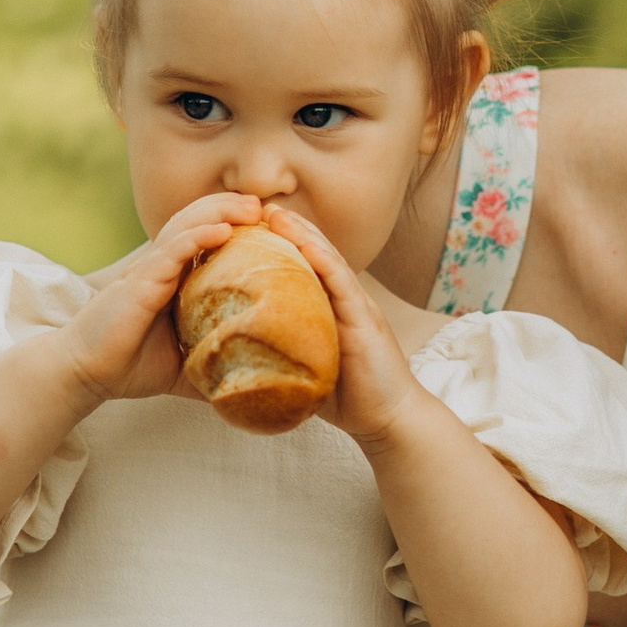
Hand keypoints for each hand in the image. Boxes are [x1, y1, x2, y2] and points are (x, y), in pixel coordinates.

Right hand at [59, 194, 264, 407]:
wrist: (87, 374)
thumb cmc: (131, 366)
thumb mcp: (186, 367)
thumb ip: (216, 368)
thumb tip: (253, 391)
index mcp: (173, 278)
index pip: (205, 238)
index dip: (233, 223)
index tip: (267, 222)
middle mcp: (161, 268)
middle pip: (197, 221)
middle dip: (231, 208)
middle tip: (264, 205)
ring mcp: (149, 272)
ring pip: (185, 228)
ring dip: (219, 212)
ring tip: (251, 207)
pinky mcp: (138, 284)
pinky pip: (170, 253)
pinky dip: (196, 238)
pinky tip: (220, 231)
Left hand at [255, 209, 422, 450]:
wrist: (390, 420)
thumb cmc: (347, 399)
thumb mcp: (307, 368)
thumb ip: (282, 354)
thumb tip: (236, 358)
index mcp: (331, 309)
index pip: (304, 267)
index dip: (280, 244)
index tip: (249, 226)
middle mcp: (345, 300)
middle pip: (315, 253)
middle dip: (288, 228)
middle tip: (256, 206)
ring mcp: (357, 306)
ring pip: (328, 259)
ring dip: (303, 233)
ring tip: (275, 213)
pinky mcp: (365, 319)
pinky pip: (342, 282)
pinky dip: (324, 259)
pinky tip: (306, 243)